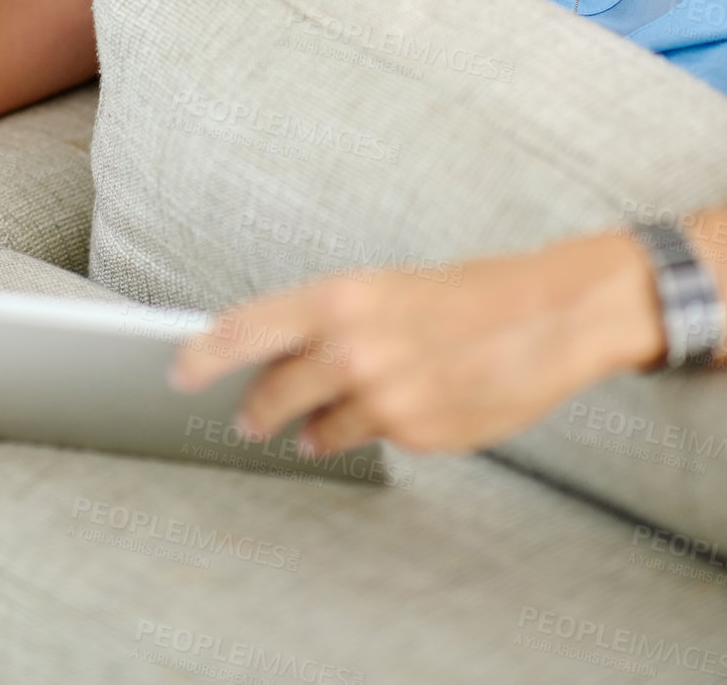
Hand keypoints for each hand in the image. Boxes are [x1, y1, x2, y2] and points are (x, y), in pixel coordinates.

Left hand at [170, 232, 666, 458]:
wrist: (548, 316)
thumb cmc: (466, 293)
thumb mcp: (385, 288)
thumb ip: (328, 324)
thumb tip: (278, 352)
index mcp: (338, 297)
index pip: (245, 329)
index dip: (202, 354)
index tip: (178, 370)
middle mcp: (352, 349)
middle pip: (271, 392)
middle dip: (254, 408)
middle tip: (244, 415)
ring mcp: (383, 397)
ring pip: (317, 427)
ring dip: (306, 430)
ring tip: (305, 429)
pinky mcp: (417, 433)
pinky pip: (372, 438)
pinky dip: (367, 431)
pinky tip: (380, 417)